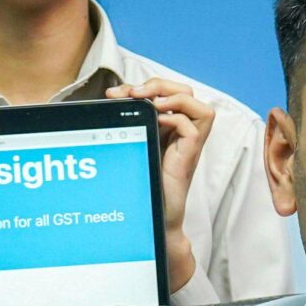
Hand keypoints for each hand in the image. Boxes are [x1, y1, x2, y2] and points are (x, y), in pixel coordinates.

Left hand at [108, 78, 212, 292]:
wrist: (150, 222)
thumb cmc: (139, 190)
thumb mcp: (128, 151)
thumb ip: (124, 128)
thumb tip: (106, 103)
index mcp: (166, 131)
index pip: (164, 94)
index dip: (140, 87)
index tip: (112, 94)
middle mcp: (180, 136)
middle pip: (185, 92)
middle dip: (158, 84)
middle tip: (132, 93)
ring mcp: (187, 147)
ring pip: (199, 105)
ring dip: (172, 95)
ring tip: (148, 101)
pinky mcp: (190, 158)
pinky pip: (195, 126)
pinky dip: (176, 117)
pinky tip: (155, 121)